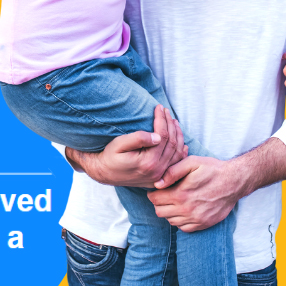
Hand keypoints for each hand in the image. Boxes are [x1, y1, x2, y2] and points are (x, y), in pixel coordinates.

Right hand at [67, 105, 187, 187]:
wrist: (103, 173)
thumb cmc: (110, 156)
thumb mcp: (119, 144)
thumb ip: (138, 139)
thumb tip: (158, 136)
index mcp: (148, 162)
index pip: (163, 136)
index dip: (162, 119)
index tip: (159, 107)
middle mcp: (157, 171)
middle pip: (172, 143)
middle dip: (170, 124)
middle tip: (166, 111)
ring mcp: (159, 177)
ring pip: (176, 153)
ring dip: (178, 135)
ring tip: (174, 121)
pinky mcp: (158, 179)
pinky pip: (175, 164)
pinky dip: (181, 153)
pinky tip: (182, 143)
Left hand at [147, 156, 240, 231]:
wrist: (234, 181)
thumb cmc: (212, 169)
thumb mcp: (192, 162)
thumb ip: (172, 171)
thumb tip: (157, 183)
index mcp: (181, 194)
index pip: (155, 200)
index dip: (153, 193)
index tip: (157, 189)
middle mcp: (186, 210)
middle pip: (160, 212)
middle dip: (159, 203)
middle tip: (166, 194)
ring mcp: (195, 219)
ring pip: (170, 221)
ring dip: (169, 212)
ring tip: (176, 201)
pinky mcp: (203, 224)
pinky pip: (183, 228)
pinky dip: (180, 220)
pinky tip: (185, 210)